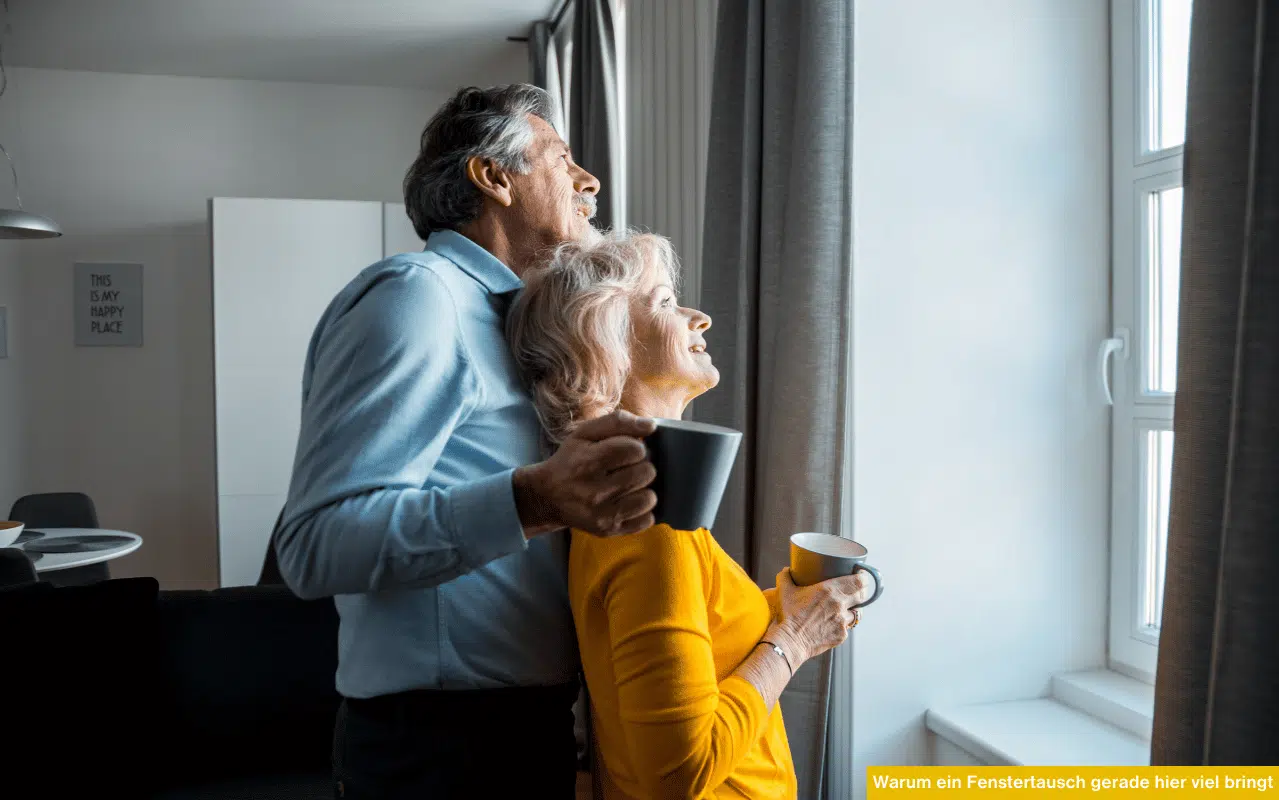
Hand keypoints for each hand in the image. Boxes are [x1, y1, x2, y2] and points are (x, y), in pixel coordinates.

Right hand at [513, 410, 658, 536]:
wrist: (547, 497)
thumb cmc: (570, 460)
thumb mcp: (585, 433)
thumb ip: (617, 422)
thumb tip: (651, 426)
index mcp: (588, 461)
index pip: (634, 449)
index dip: (636, 447)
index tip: (627, 450)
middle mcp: (594, 491)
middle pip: (646, 473)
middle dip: (642, 466)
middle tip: (628, 468)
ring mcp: (602, 514)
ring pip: (649, 498)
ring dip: (644, 489)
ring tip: (630, 485)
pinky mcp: (608, 530)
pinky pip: (646, 521)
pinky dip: (642, 510)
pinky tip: (628, 502)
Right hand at [764, 567, 874, 665]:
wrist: (791, 641)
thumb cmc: (789, 616)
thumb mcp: (786, 592)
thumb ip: (786, 577)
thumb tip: (786, 570)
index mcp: (830, 590)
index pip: (858, 581)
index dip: (863, 578)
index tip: (861, 576)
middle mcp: (840, 604)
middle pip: (862, 596)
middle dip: (861, 593)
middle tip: (855, 591)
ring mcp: (842, 621)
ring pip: (856, 613)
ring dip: (852, 610)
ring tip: (844, 610)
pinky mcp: (842, 635)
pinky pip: (847, 628)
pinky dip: (842, 625)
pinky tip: (832, 625)